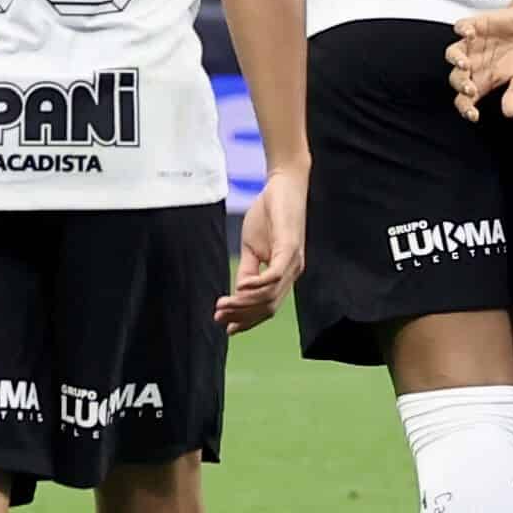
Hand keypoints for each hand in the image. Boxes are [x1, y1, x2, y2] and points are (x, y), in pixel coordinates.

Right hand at [217, 173, 304, 332]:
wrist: (283, 184)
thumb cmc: (268, 214)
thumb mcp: (252, 248)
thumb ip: (248, 271)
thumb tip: (238, 293)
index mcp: (284, 274)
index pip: (267, 307)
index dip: (247, 320)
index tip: (226, 328)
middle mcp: (292, 272)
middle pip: (268, 306)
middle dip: (242, 316)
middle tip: (219, 318)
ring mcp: (293, 262)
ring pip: (270, 295)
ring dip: (244, 304)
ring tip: (223, 306)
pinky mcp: (290, 247)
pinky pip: (274, 275)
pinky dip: (257, 286)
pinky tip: (240, 288)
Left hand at [447, 11, 512, 118]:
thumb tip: (509, 112)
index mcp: (482, 81)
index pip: (465, 99)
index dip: (465, 108)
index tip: (473, 115)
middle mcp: (472, 64)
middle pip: (456, 78)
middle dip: (461, 85)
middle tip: (471, 89)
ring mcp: (471, 45)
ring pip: (452, 53)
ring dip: (456, 59)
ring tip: (465, 64)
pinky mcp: (475, 26)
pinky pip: (460, 27)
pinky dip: (463, 30)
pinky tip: (471, 35)